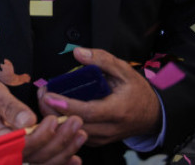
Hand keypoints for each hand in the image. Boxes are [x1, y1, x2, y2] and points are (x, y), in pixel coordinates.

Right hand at [0, 77, 84, 164]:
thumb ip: (9, 107)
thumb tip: (29, 121)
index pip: (22, 145)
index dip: (42, 136)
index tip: (54, 120)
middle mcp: (3, 152)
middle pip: (37, 156)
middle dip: (60, 142)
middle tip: (76, 123)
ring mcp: (12, 154)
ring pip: (42, 162)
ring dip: (64, 150)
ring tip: (79, 133)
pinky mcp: (20, 152)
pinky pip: (41, 161)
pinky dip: (59, 161)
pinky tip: (75, 158)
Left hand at [39, 47, 160, 145]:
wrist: (152, 114)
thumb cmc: (137, 91)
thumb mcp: (124, 70)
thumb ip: (101, 60)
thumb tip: (78, 53)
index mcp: (118, 110)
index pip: (89, 112)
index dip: (67, 106)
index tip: (49, 96)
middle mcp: (111, 128)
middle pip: (77, 125)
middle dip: (54, 112)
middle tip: (41, 94)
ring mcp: (105, 137)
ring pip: (74, 133)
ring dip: (57, 118)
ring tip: (45, 100)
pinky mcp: (99, 141)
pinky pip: (78, 136)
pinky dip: (64, 125)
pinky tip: (55, 111)